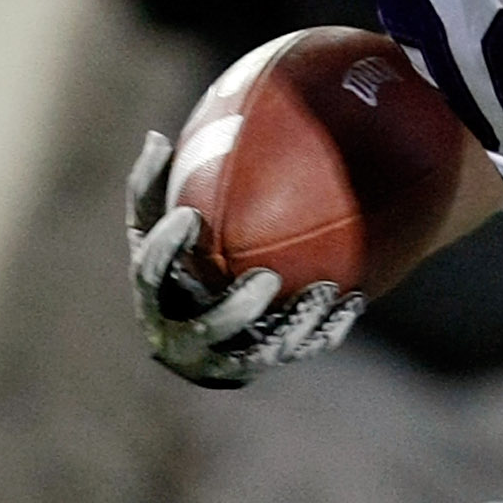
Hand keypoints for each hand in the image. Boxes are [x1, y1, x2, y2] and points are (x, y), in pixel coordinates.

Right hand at [126, 129, 360, 388]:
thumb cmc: (179, 261)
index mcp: (154, 299)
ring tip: (326, 289)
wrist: (198, 330)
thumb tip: (156, 137)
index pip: (150, 276)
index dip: (165, 249)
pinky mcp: (261, 366)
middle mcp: (182, 336)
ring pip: (260, 351)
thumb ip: (155, 188)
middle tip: (268, 278)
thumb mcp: (158, 225)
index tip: (189, 215)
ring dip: (295, 322)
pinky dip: (324, 328)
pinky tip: (353, 300)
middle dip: (237, 309)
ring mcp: (223, 359)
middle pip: (208, 328)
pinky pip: (296, 351)